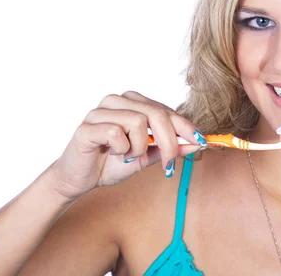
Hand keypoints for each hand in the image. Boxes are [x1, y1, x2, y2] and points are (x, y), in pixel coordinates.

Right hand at [48, 91, 202, 199]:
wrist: (80, 179)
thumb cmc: (112, 163)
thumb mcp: (148, 157)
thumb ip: (170, 148)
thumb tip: (198, 143)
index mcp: (133, 103)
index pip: (166, 110)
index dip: (185, 126)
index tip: (201, 142)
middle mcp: (117, 101)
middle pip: (156, 113)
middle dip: (168, 141)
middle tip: (168, 163)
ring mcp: (100, 111)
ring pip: (138, 121)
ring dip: (139, 147)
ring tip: (129, 157)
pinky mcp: (87, 127)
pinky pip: (116, 132)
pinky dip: (122, 149)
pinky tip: (114, 154)